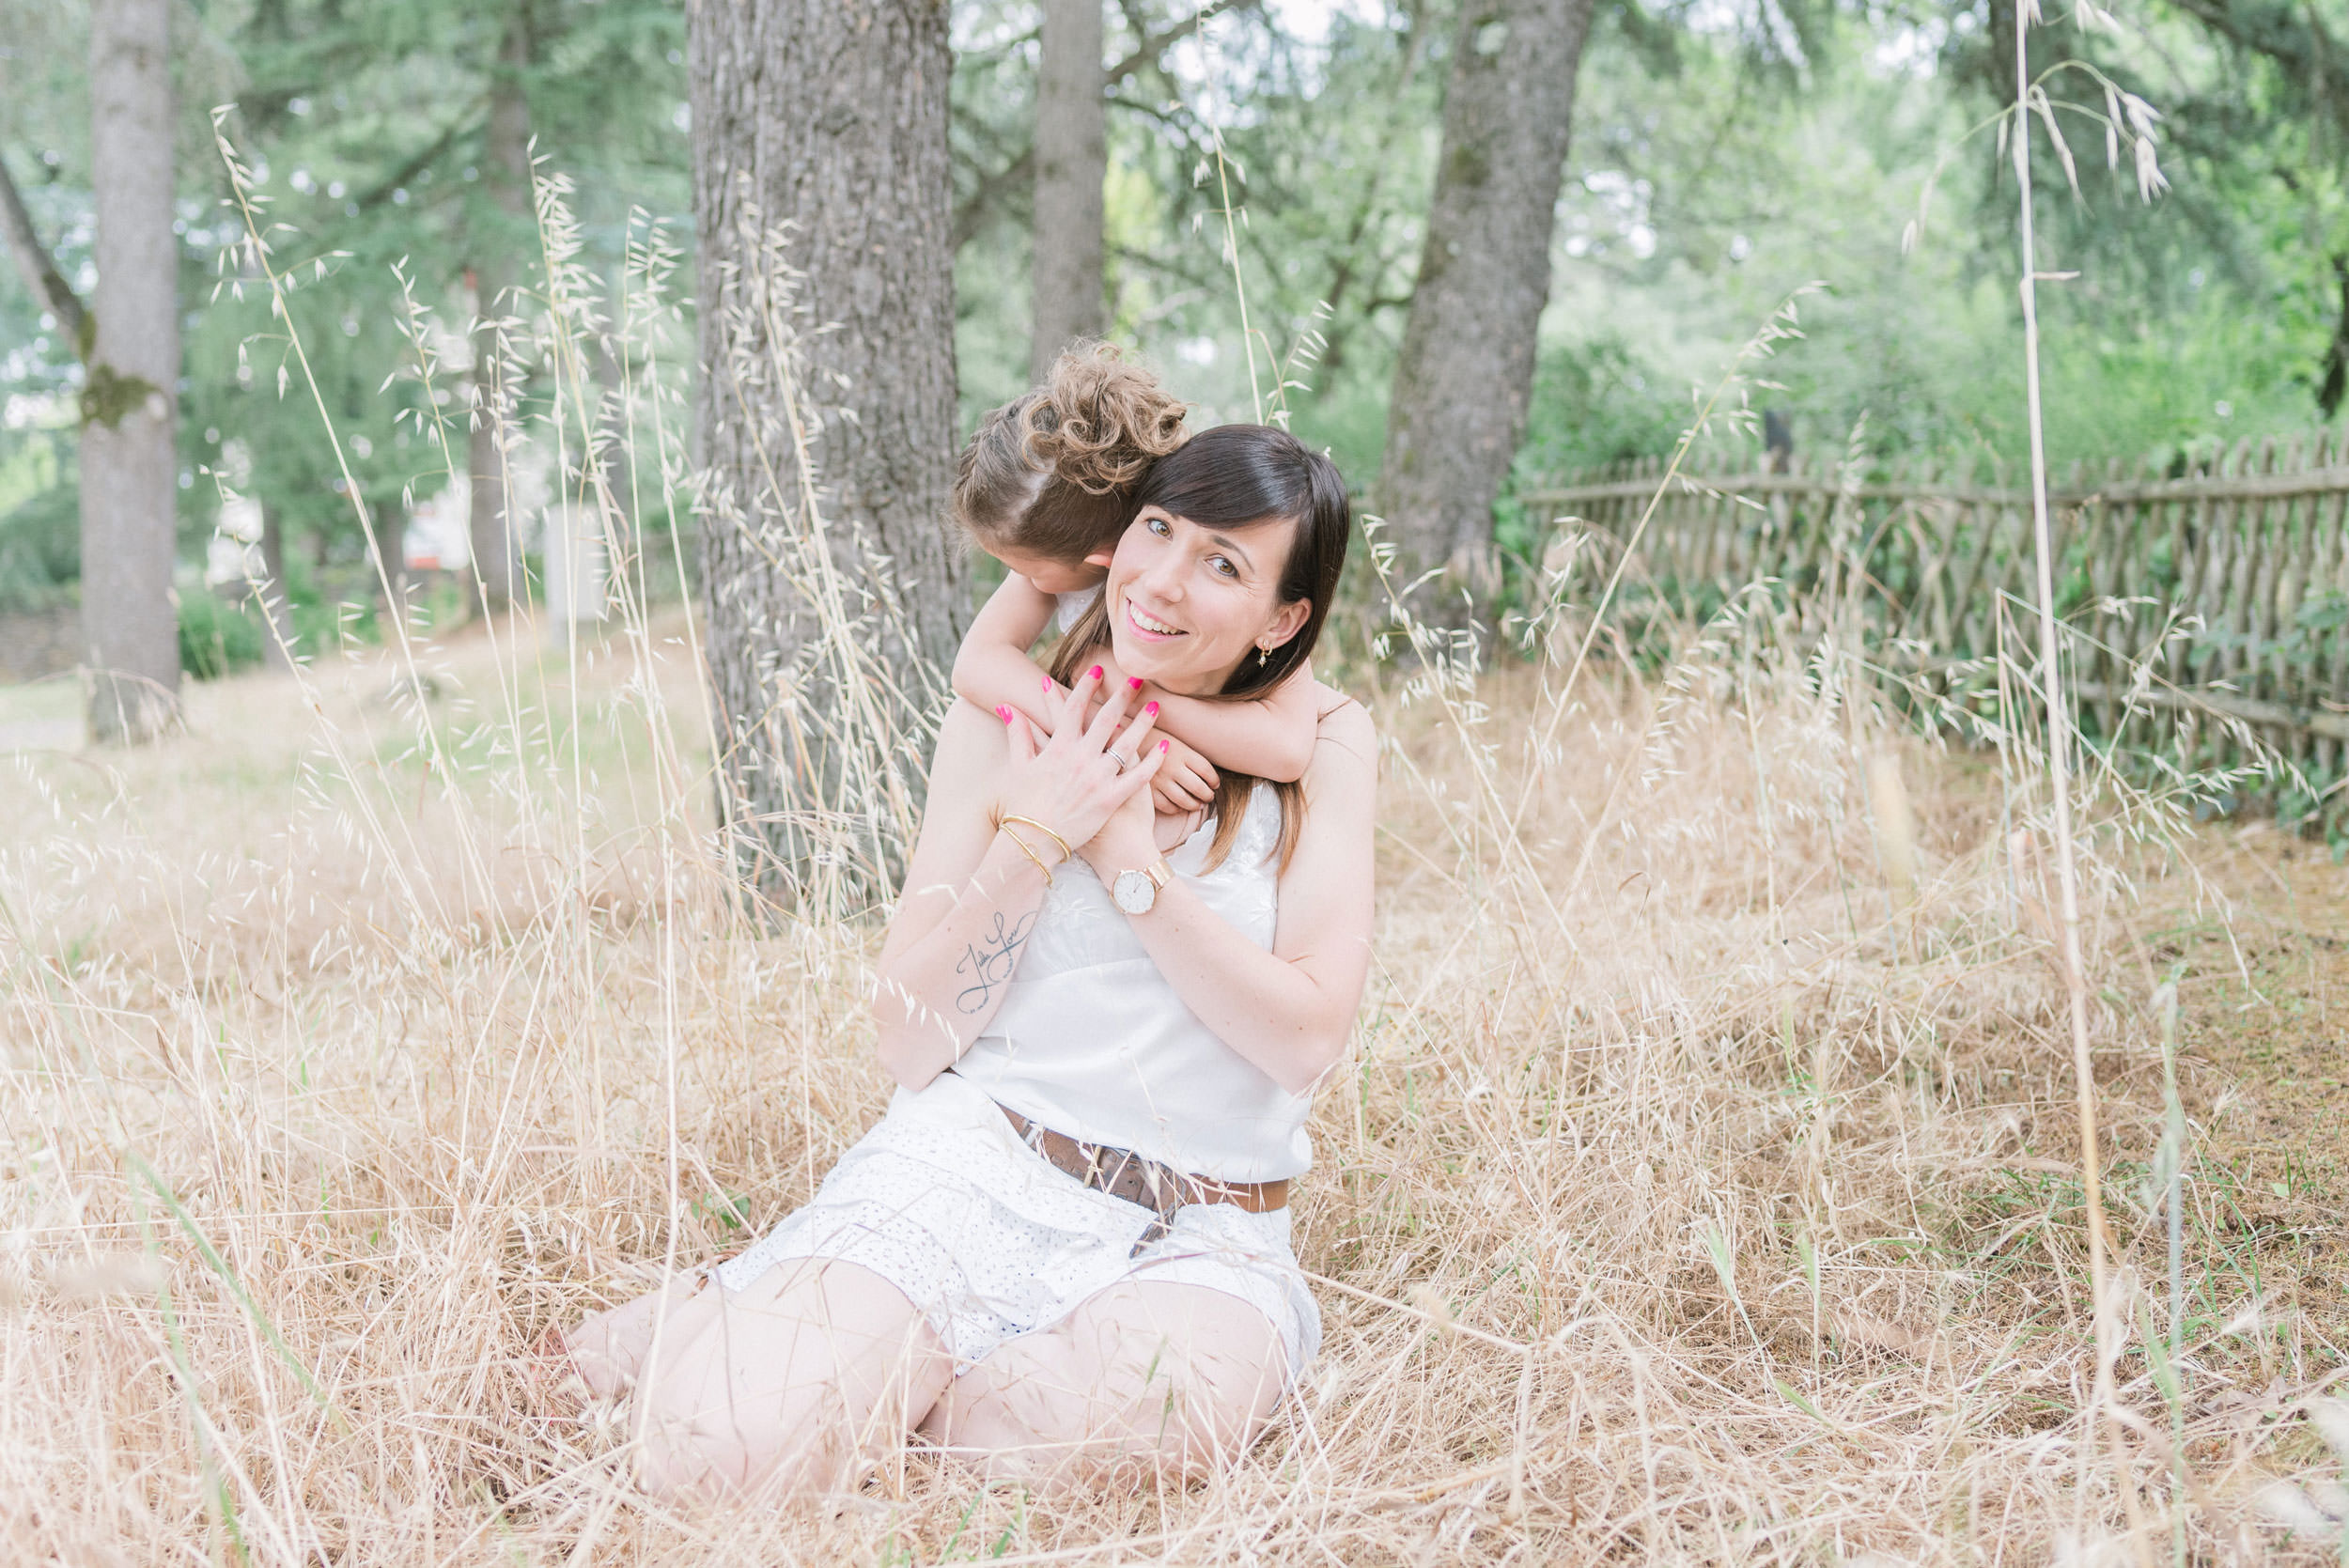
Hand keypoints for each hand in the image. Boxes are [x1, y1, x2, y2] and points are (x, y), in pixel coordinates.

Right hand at [992, 666, 1164, 863]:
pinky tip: (1164, 747)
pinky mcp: (1111, 799)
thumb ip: (1018, 734)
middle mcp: (1080, 758)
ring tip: (1156, 706)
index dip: (1087, 686)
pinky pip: (1137, 776)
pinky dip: (1153, 761)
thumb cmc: (1024, 805)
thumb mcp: (1018, 766)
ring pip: (1126, 744)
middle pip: (1106, 719)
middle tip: (1138, 678)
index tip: (1098, 669)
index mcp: (1058, 748)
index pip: (1075, 707)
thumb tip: (1006, 706)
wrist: (1033, 841)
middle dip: (1123, 696)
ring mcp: (1097, 778)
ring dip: (1142, 723)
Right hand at [1151, 735, 1217, 814]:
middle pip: (1198, 788)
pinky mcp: (1148, 791)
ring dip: (1195, 805)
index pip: (1206, 771)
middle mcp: (1171, 766)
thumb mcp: (1179, 745)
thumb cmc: (1160, 745)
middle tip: (1209, 796)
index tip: (1215, 784)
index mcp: (1182, 753)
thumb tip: (1212, 782)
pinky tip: (1180, 806)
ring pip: (1184, 800)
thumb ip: (1193, 760)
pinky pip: (1168, 806)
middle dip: (1208, 795)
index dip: (1214, 780)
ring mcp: (1159, 779)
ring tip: (1198, 804)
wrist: (1131, 743)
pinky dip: (1177, 809)